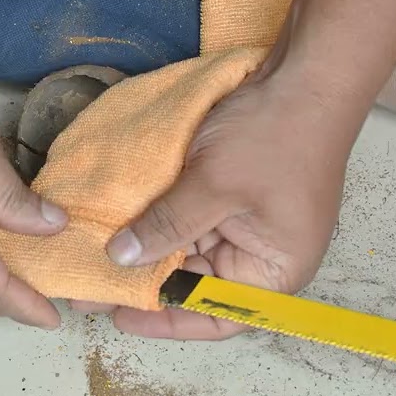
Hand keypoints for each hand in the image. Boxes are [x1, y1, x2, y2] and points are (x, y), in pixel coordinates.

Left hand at [76, 69, 355, 339]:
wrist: (306, 75)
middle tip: (90, 281)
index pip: (216, 316)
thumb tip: (120, 258)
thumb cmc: (276, 136)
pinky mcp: (231, 198)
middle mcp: (261, 258)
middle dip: (145, 281)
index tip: (119, 316)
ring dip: (146, 247)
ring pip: (187, 250)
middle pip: (196, 284)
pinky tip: (118, 219)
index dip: (166, 321)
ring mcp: (247, 227)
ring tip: (93, 251)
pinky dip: (157, 219)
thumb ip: (166, 225)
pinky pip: (189, 219)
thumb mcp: (214, 185)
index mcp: (274, 274)